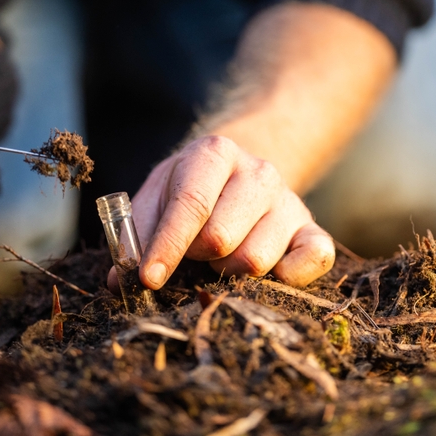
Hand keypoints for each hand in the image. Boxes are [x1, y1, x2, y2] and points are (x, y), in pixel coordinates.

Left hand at [110, 135, 335, 290]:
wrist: (240, 171)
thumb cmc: (189, 189)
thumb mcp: (157, 195)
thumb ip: (136, 234)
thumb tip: (121, 281)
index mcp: (214, 154)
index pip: (191, 204)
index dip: (167, 246)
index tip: (149, 278)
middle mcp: (259, 172)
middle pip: (222, 238)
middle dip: (197, 258)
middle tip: (193, 254)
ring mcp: (289, 201)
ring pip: (256, 260)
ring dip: (229, 272)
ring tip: (221, 258)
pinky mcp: (311, 229)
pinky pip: (314, 259)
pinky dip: (288, 277)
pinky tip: (267, 274)